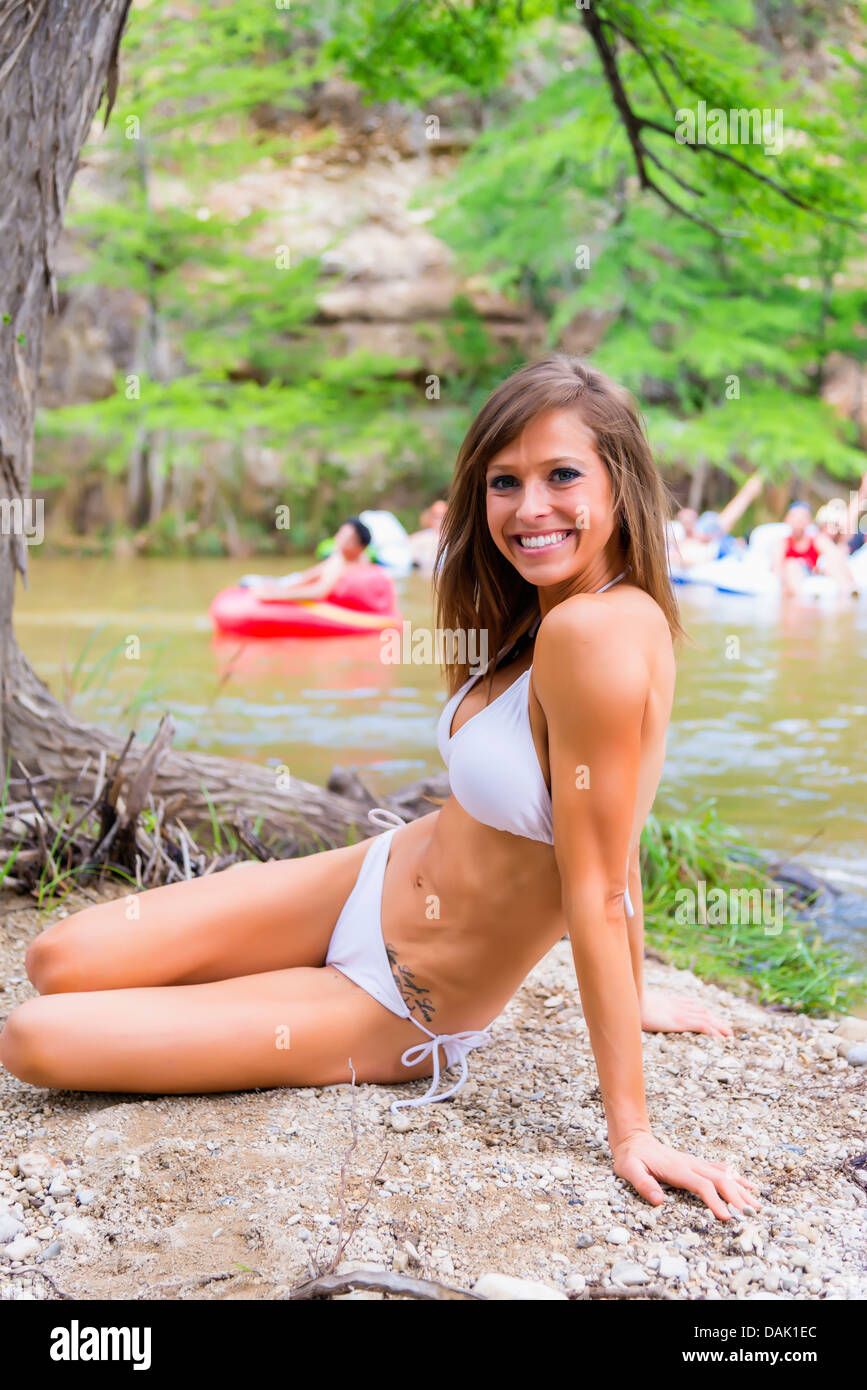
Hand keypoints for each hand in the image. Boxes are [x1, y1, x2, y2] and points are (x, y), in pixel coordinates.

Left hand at [611, 1130, 761, 1219]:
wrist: (633, 1139)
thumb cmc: (631, 1158)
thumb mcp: (629, 1170)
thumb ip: (643, 1184)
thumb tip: (658, 1201)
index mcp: (677, 1168)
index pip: (701, 1185)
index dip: (715, 1200)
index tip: (726, 1217)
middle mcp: (691, 1164)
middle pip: (719, 1179)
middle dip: (737, 1197)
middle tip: (751, 1214)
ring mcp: (695, 1162)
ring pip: (724, 1175)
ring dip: (741, 1189)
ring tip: (758, 1204)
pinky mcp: (697, 1163)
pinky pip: (720, 1170)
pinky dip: (737, 1178)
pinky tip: (749, 1185)